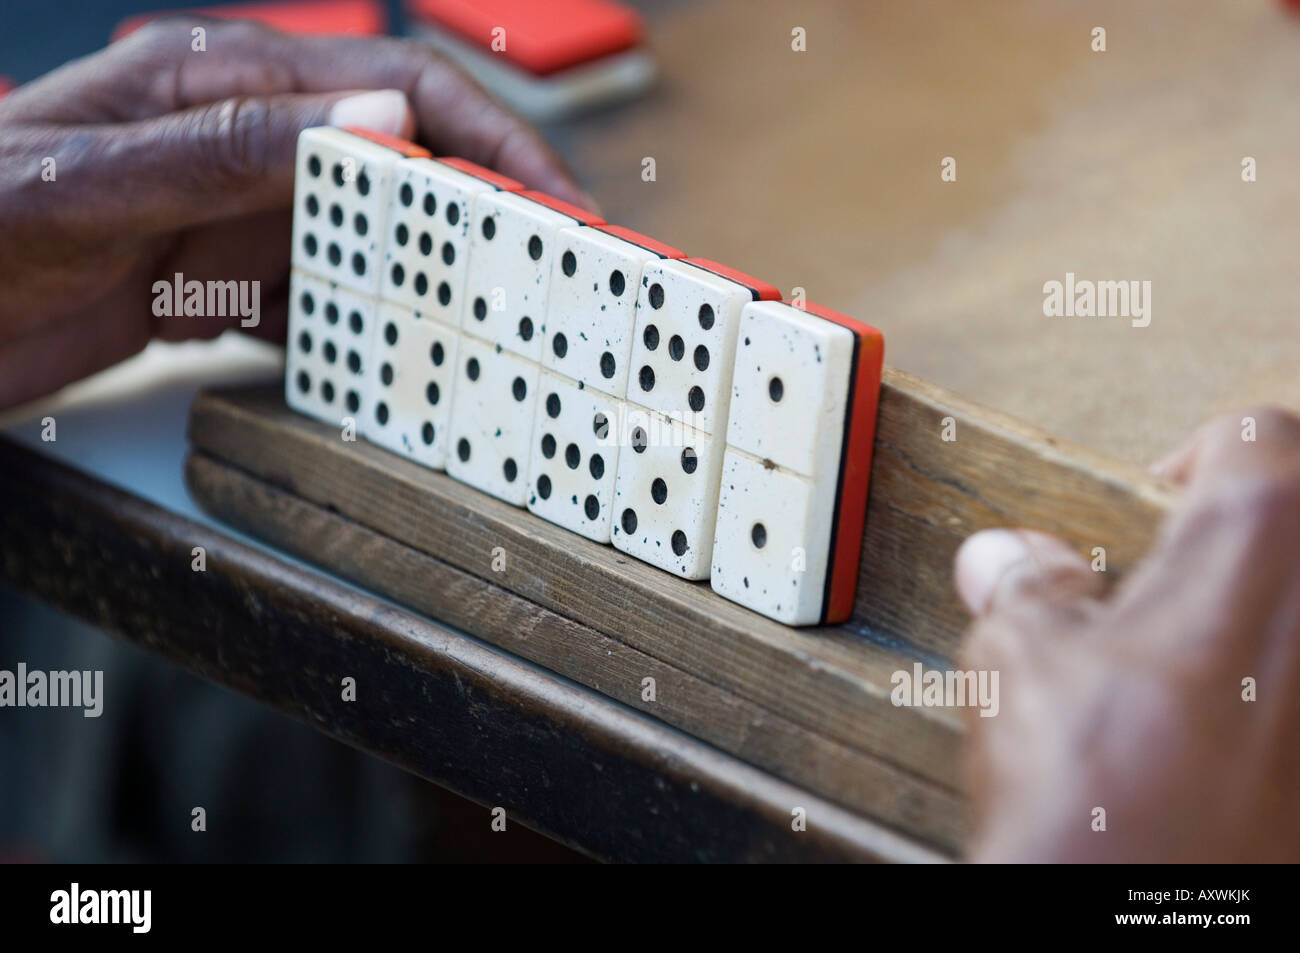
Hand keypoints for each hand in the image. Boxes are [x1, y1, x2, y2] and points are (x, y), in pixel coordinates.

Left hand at [0, 19, 591, 408]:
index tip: (550, 200)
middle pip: (397, 165)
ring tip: (478, 327)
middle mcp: (242, 145)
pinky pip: (311, 304)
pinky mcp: (213, 284)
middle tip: (541, 274)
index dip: (490, 139)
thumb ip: (233, 149)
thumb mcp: (96, 182)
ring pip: (364, 240)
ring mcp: (232, 218)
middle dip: (476, 214)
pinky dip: (354, 333)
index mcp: (225, 84)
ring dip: (423, 280)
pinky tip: (376, 362)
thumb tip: (379, 116)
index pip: (398, 87)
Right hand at [955, 407, 1299, 861]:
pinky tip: (1224, 727)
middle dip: (1245, 530)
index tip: (1157, 498)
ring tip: (1196, 659)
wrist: (1142, 917)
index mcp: (1258, 540)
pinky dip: (1275, 687)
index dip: (1193, 456)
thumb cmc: (1092, 789)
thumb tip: (1009, 561)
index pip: (1254, 437)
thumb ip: (1025, 585)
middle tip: (1182, 572)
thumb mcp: (1021, 658)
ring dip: (1265, 611)